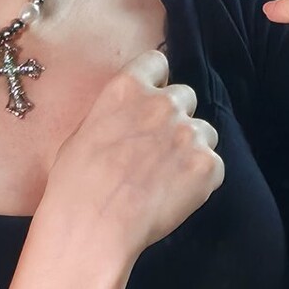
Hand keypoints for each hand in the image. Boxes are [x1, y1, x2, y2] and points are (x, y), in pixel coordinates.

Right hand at [44, 49, 223, 257]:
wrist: (94, 225)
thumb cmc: (75, 185)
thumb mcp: (82, 134)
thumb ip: (114, 116)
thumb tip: (127, 122)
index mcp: (127, 88)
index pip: (158, 63)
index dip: (156, 83)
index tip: (150, 102)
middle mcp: (163, 103)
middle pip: (185, 96)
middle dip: (174, 118)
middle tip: (156, 148)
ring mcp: (189, 133)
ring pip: (204, 132)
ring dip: (190, 148)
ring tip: (167, 177)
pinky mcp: (207, 166)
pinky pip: (213, 167)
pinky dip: (200, 180)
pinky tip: (175, 197)